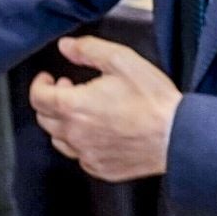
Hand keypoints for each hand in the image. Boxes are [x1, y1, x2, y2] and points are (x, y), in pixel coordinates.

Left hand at [28, 35, 181, 181]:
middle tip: (68, 88)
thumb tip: (66, 47)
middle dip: (51, 100)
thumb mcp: (122, 61)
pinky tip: (97, 131)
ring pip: (59, 139)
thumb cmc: (154, 101)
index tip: (48, 78)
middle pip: (44, 118)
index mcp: (74, 107)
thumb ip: (88, 49)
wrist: (179, 135)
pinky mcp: (101, 168)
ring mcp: (87, 154)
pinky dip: (81, 143)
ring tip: (82, 109)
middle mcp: (75, 134)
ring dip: (63, 122)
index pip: (37, 97)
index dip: (39, 84)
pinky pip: (79, 156)